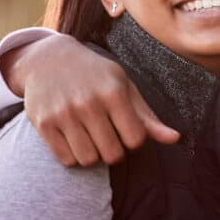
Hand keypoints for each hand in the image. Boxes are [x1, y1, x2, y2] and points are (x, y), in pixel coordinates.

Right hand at [5, 34, 179, 165]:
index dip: (134, 140)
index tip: (126, 129)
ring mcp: (64, 114)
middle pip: (112, 155)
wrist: (49, 59)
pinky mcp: (43, 124)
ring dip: (93, 155)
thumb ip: (148, 116)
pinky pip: (66, 160)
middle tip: (108, 136)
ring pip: (88, 160)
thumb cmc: (95, 75)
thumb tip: (176, 138)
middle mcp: (89, 103)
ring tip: (91, 138)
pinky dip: (73, 156)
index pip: (135, 140)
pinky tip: (74, 139)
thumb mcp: (124, 86)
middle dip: (114, 151)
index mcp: (114, 92)